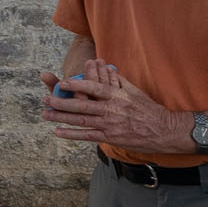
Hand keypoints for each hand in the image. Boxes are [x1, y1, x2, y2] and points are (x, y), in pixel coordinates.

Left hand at [42, 63, 188, 154]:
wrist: (162, 129)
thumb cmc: (147, 107)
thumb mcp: (133, 90)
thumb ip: (117, 80)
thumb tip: (104, 68)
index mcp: (116, 95)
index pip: (94, 88)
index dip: (77, 85)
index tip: (63, 83)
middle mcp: (111, 109)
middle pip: (83, 105)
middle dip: (62, 103)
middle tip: (45, 100)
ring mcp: (110, 125)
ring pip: (82, 121)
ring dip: (62, 118)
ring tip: (46, 115)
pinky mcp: (110, 137)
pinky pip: (87, 136)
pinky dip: (72, 134)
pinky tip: (59, 132)